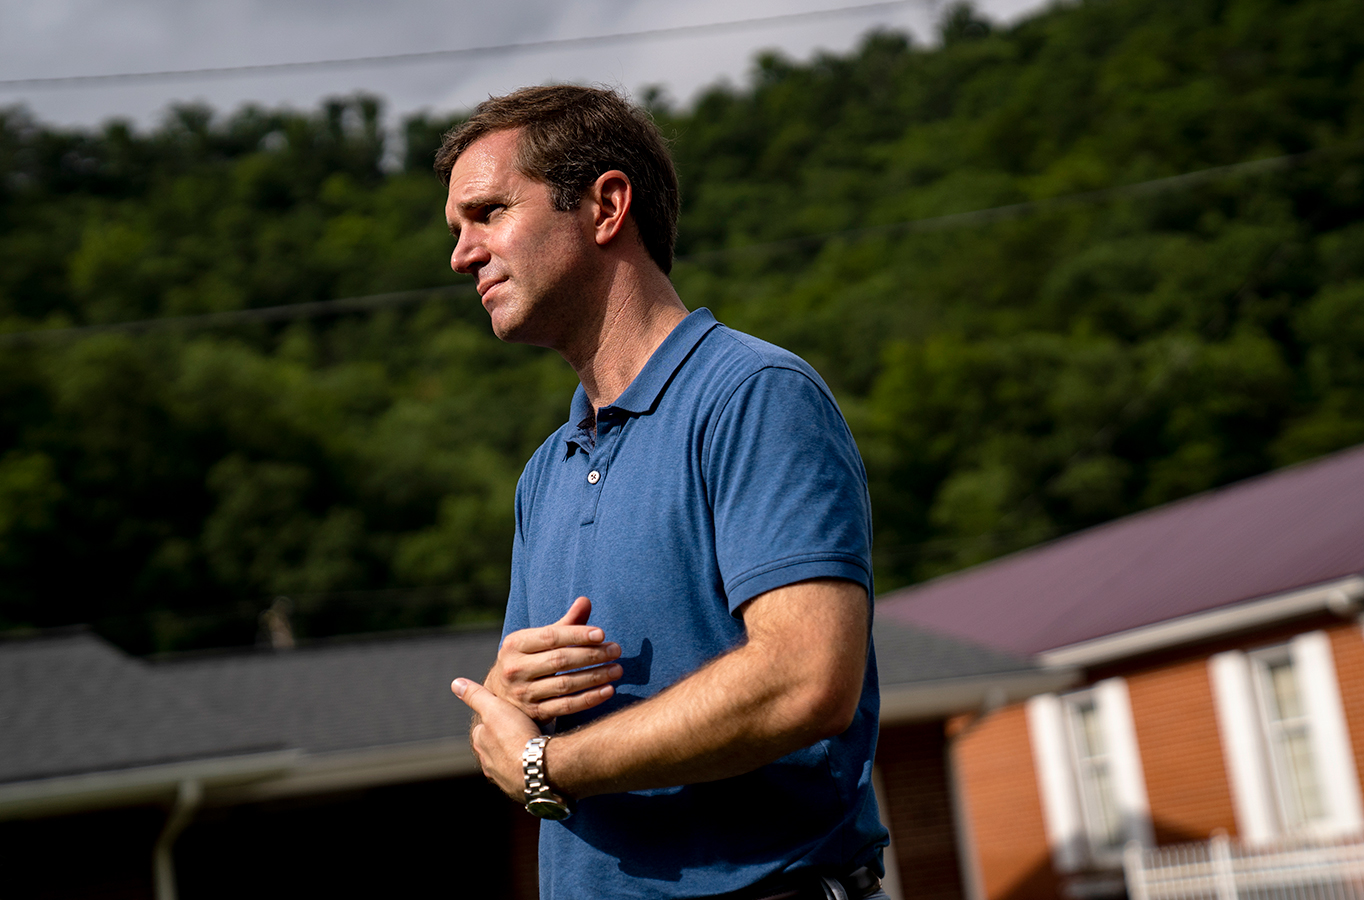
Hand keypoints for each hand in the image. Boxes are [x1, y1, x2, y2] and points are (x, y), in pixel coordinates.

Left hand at [452, 677, 541, 799]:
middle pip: (495, 748)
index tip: (508, 715)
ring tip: (533, 747)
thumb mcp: (495, 708)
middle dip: (505, 741)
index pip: (483, 728)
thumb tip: (456, 683)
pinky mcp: (523, 790)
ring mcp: (505, 779)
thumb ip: (476, 696)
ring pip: (509, 764)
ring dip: (518, 757)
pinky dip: (530, 770)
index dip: (496, 720)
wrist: (539, 768)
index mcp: (481, 744)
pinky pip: (525, 777)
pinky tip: (541, 763)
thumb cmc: (516, 736)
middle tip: (522, 730)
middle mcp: (489, 764)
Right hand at [486, 596, 622, 721]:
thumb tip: (585, 601)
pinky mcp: (534, 714)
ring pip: (565, 684)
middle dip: (592, 655)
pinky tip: (608, 690)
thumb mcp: (537, 640)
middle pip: (560, 660)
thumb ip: (564, 623)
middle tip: (616, 650)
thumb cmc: (527, 659)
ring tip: (617, 670)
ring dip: (595, 677)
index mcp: (515, 644)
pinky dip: (589, 699)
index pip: (551, 637)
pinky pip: (566, 706)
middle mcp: (515, 669)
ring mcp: (523, 694)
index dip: (577, 634)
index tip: (602, 634)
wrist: (501, 694)